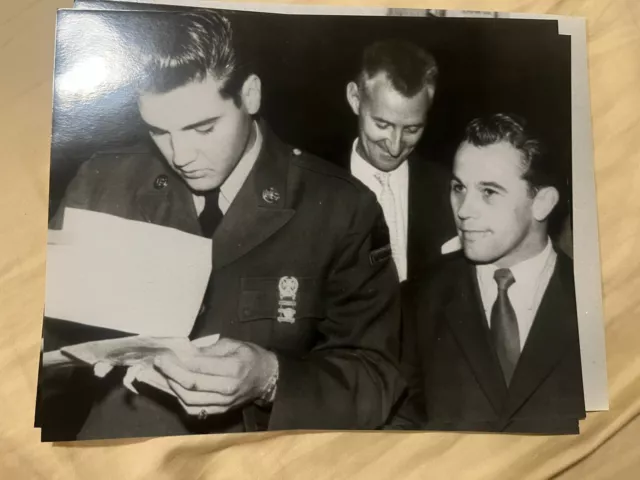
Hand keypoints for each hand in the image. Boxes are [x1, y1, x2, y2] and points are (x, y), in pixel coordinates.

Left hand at [153, 337, 277, 416]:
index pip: (199, 366)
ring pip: (189, 399)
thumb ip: (209, 349)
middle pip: (191, 384)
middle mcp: (227, 388)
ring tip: (161, 375)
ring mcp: (223, 403)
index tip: (165, 353)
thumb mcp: (233, 344)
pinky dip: (180, 400)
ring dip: (171, 387)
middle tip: (158, 363)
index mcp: (233, 368)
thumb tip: (185, 352)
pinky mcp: (219, 411)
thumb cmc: (250, 357)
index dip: (178, 361)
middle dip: (170, 373)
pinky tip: (173, 388)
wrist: (267, 378)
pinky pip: (194, 409)